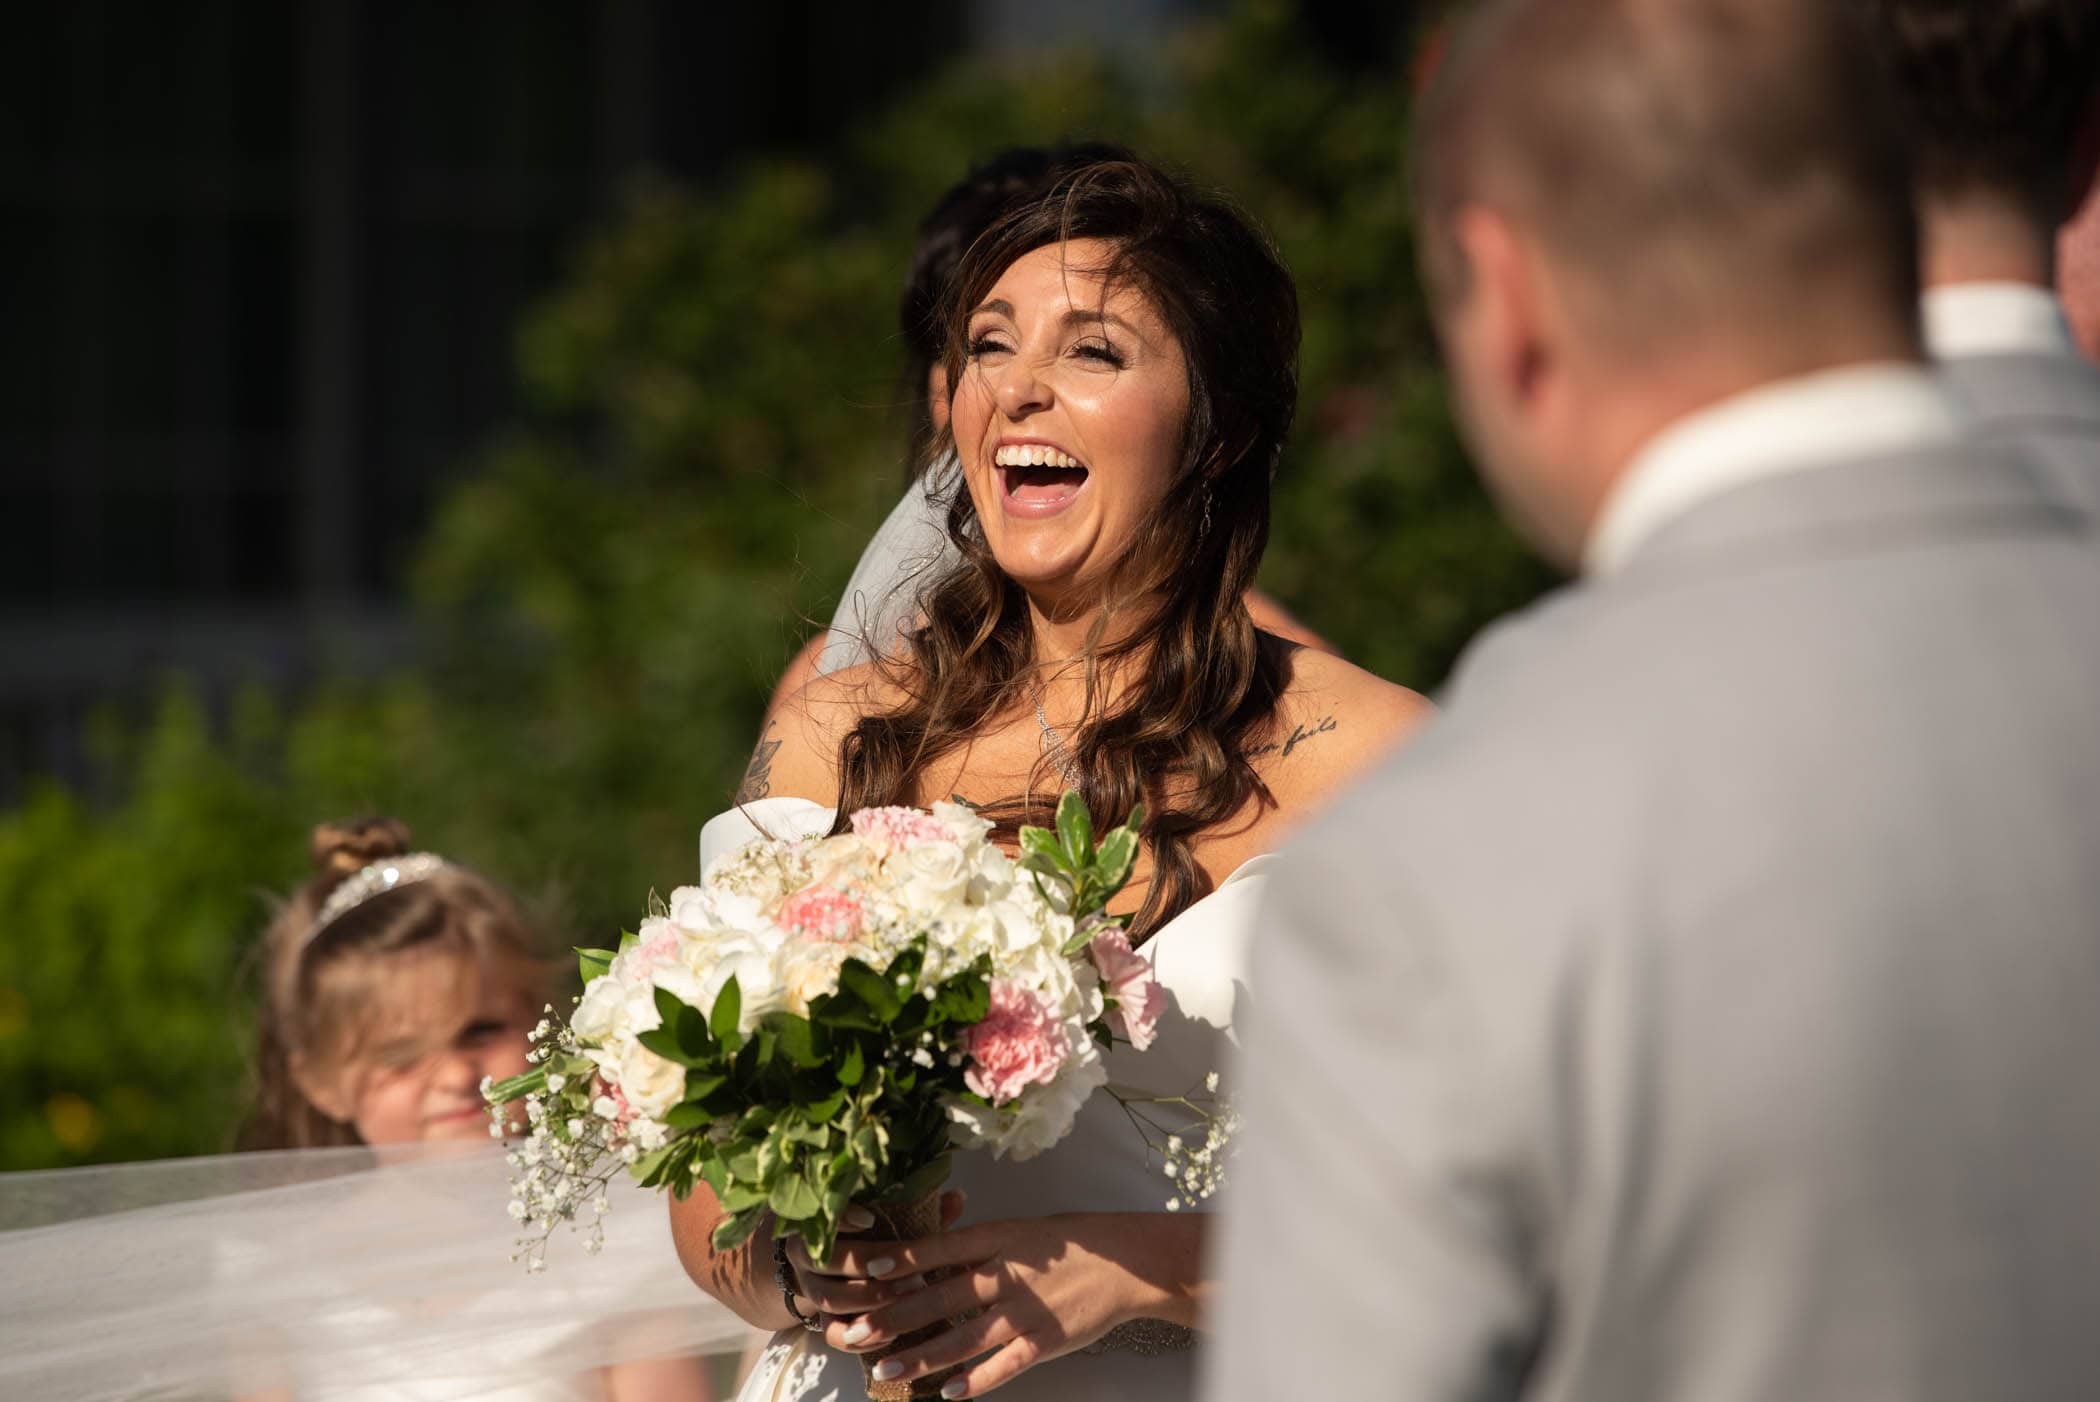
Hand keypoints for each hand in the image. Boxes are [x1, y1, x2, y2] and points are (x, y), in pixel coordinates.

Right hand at [781, 1193, 965, 1329]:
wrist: (847, 1272)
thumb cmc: (879, 1236)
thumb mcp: (897, 1220)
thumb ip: (923, 1211)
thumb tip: (958, 1198)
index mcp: (821, 1221)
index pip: (822, 1215)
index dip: (843, 1217)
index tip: (870, 1218)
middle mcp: (808, 1255)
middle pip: (826, 1260)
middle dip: (867, 1264)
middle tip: (908, 1266)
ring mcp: (813, 1291)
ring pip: (830, 1299)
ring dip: (871, 1299)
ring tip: (910, 1295)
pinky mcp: (824, 1323)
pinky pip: (835, 1335)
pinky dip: (862, 1337)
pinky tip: (894, 1332)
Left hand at [816, 1211, 1203, 1396]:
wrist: (1124, 1263)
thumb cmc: (1066, 1244)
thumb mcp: (1018, 1231)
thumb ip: (977, 1246)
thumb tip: (928, 1257)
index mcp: (999, 1238)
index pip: (943, 1249)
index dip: (905, 1261)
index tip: (868, 1273)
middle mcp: (1008, 1274)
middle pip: (943, 1298)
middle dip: (898, 1317)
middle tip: (859, 1333)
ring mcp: (1026, 1310)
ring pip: (965, 1338)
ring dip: (923, 1356)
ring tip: (887, 1368)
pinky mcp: (1045, 1341)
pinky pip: (1004, 1366)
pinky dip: (975, 1381)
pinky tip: (947, 1393)